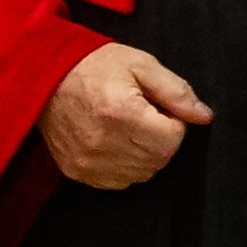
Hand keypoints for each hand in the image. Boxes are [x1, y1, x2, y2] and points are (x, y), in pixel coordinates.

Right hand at [43, 43, 209, 188]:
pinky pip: (119, 181)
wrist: (43, 76)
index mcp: (121, 112)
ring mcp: (88, 162)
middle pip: (159, 159)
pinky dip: (124, 165)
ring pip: (142, 174)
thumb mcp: (140, 64)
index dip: (172, 122)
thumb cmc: (94, 66)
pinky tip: (113, 141)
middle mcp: (103, 142)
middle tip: (143, 116)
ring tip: (126, 127)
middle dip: (160, 139)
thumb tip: (204, 116)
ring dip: (144, 154)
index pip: (172, 139)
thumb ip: (176, 91)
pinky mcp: (77, 172)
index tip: (156, 107)